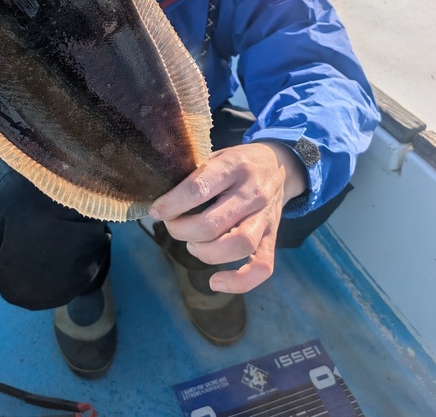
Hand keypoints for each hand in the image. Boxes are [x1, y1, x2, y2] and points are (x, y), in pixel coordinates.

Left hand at [150, 142, 306, 292]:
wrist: (279, 165)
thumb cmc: (237, 162)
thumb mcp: (216, 153)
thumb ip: (193, 171)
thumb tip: (159, 194)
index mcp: (233, 166)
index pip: (199, 189)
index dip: (172, 204)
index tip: (156, 211)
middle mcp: (251, 193)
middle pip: (213, 224)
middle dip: (182, 230)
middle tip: (171, 226)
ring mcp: (264, 217)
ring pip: (238, 245)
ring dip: (205, 253)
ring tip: (192, 244)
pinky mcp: (273, 237)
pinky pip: (262, 267)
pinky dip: (238, 281)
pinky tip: (215, 282)